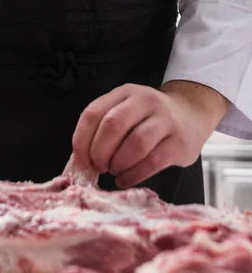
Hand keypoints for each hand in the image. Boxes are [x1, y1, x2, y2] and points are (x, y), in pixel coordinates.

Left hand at [72, 81, 229, 187]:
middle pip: (113, 125)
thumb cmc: (149, 119)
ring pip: (135, 143)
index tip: (81, 160)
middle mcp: (145, 101)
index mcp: (125, 93)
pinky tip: (125, 179)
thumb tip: (82, 160)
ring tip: (114, 171)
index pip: (94, 113)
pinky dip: (134, 175)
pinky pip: (152, 161)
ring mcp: (165, 120)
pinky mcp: (179, 142)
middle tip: (98, 167)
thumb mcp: (126, 111)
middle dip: (100, 151)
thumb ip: (103, 128)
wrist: (191, 115)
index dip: (82, 140)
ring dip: (118, 163)